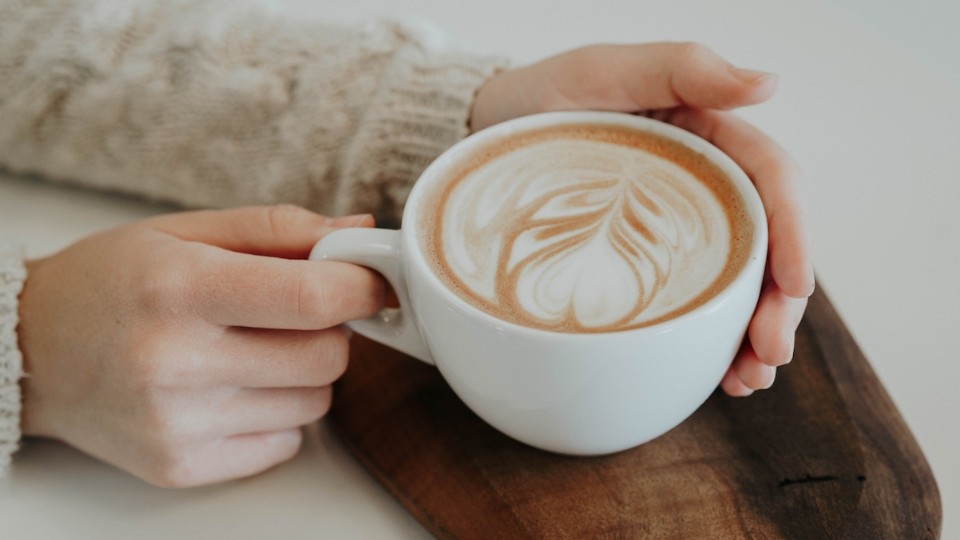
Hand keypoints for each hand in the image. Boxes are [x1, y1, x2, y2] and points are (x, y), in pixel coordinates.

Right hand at [17, 205, 384, 485]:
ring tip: (253, 350)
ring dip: (304, 374)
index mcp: (180, 288)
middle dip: (330, 330)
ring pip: (315, 404)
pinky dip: (278, 415)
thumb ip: (278, 229)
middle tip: (294, 314)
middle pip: (327, 356)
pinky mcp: (181, 465)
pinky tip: (234, 389)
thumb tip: (360, 230)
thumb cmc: (111, 282)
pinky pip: (285, 443)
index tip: (370, 281)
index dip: (361, 287)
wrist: (31, 352)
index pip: (312, 297)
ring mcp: (178, 423)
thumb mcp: (185, 232)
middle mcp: (175, 362)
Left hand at [471, 42, 814, 395]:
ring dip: (751, 335)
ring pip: (734, 285)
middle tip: (769, 356)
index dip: (794, 234)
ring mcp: (675, 232)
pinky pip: (688, 304)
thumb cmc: (542, 99)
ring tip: (748, 381)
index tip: (795, 286)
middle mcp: (702, 189)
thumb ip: (682, 68)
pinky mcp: (644, 264)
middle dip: (778, 305)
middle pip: (763, 247)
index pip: (772, 184)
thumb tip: (768, 83)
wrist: (486, 135)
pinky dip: (708, 340)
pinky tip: (715, 373)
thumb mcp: (604, 71)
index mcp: (708, 140)